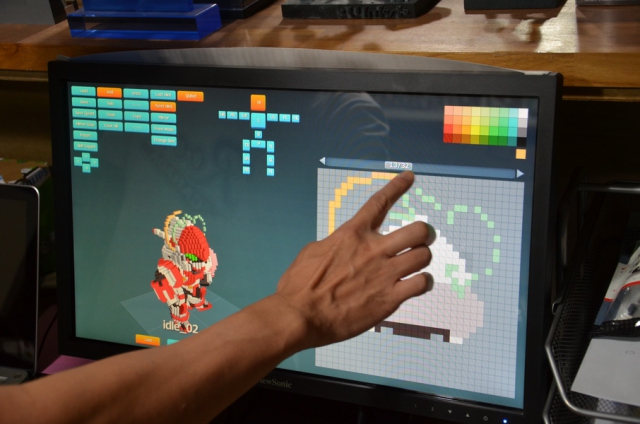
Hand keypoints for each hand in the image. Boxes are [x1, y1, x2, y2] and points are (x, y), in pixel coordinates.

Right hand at [273, 171, 435, 348]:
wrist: (299, 315)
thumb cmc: (299, 285)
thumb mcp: (313, 251)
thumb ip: (337, 243)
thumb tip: (345, 244)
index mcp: (352, 234)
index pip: (380, 202)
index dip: (398, 186)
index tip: (409, 177)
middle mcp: (373, 250)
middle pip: (418, 230)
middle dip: (423, 233)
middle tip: (420, 240)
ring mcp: (384, 274)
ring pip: (424, 256)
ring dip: (422, 258)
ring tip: (414, 265)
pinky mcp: (389, 299)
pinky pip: (422, 283)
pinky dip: (422, 282)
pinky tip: (415, 284)